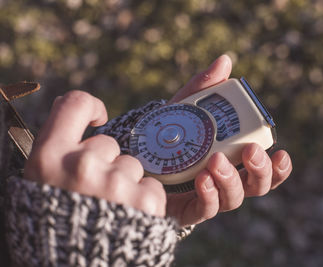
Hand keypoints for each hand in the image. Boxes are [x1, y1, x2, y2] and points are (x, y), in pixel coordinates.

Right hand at [24, 91, 165, 216]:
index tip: (99, 118)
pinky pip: (151, 185)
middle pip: (109, 144)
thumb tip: (74, 122)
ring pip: (132, 166)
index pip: (74, 105)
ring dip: (126, 184)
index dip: (90, 107)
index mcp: (48, 159)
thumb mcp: (38, 188)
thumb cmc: (53, 232)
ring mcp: (116, 183)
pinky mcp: (146, 200)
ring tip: (113, 211)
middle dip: (107, 163)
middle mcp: (82, 166)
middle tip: (96, 193)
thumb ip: (56, 155)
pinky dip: (144, 199)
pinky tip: (130, 218)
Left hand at [166, 55, 292, 225]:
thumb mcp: (186, 107)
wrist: (137, 153)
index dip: (278, 167)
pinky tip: (202, 179)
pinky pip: (205, 209)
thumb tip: (225, 60)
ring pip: (233, 199)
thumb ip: (205, 87)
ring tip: (216, 161)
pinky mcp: (188, 209)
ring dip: (230, 180)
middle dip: (259, 171)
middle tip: (249, 151)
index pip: (264, 169)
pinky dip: (208, 195)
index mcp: (233, 159)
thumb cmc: (170, 132)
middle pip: (256, 187)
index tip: (280, 152)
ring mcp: (208, 196)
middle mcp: (226, 180)